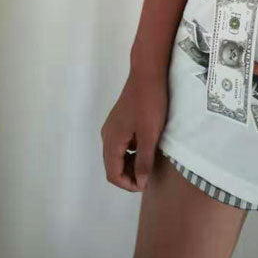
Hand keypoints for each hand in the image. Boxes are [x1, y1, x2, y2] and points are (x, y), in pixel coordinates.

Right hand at [101, 69, 167, 191]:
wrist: (148, 73)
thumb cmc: (150, 103)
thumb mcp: (150, 134)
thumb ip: (144, 160)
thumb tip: (139, 183)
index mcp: (111, 140)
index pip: (113, 174)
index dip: (128, 185)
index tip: (146, 184)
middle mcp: (107, 135)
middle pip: (112, 166)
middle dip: (129, 175)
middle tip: (148, 175)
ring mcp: (113, 126)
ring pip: (117, 155)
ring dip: (130, 164)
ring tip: (149, 162)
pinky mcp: (120, 119)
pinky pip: (122, 143)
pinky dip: (131, 151)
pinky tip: (146, 147)